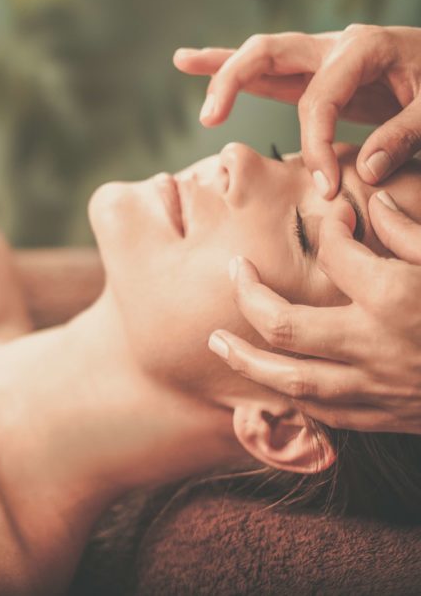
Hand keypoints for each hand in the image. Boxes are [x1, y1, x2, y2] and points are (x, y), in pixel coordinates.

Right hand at [174, 25, 420, 198]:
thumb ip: (402, 136)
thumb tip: (361, 172)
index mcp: (362, 49)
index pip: (318, 101)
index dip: (317, 146)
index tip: (324, 188)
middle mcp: (334, 45)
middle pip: (269, 54)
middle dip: (234, 83)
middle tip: (211, 120)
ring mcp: (321, 54)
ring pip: (260, 54)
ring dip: (221, 66)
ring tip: (182, 60)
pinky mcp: (316, 69)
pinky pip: (267, 67)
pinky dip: (230, 67)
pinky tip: (191, 61)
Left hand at [207, 194, 420, 433]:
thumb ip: (411, 232)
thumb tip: (373, 202)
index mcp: (396, 296)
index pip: (334, 253)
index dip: (326, 227)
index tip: (329, 216)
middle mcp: (374, 344)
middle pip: (282, 322)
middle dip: (248, 295)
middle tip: (233, 272)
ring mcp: (376, 387)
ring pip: (288, 378)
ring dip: (247, 359)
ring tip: (218, 342)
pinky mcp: (385, 417)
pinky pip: (321, 412)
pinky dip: (290, 398)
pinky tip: (272, 383)